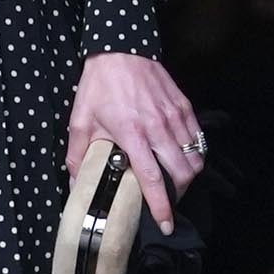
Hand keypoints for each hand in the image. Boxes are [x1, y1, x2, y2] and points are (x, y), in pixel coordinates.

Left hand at [68, 50, 202, 230]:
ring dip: (187, 175)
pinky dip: (194, 154)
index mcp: (132, 134)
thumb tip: (76, 184)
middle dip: (178, 194)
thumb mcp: (80, 121)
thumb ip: (78, 155)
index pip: (152, 179)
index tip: (166, 222)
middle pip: (181, 173)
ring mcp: (175, 117)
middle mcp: (159, 128)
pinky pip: (198, 139)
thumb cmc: (98, 86)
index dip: (161, 205)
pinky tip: (182, 158)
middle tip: (167, 201)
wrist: (120, 50)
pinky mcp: (185, 107)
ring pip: (194, 158)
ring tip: (174, 182)